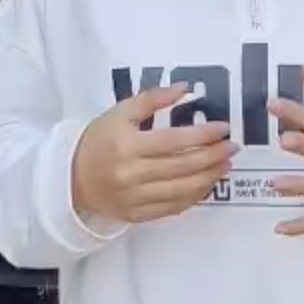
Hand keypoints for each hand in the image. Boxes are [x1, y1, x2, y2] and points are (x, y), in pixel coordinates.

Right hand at [72, 84, 236, 224]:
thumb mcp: (120, 113)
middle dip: (213, 156)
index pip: (174, 141)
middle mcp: (133, 174)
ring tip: (225, 165)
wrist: (72, 178)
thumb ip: (152, 99)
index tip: (223, 129)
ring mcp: (136, 198)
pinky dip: (195, 196)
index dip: (203, 135)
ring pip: (183, 190)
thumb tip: (185, 89)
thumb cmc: (98, 141)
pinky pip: (174, 207)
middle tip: (231, 147)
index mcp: (128, 146)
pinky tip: (207, 184)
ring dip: (210, 177)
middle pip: (183, 167)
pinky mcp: (139, 214)